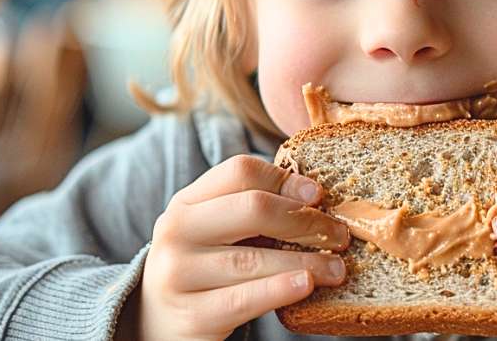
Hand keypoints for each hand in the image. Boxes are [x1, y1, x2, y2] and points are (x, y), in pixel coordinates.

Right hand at [134, 154, 350, 340]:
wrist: (157, 322)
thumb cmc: (204, 269)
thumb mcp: (215, 231)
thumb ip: (252, 210)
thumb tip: (317, 196)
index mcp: (187, 201)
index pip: (240, 172)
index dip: (285, 179)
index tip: (318, 194)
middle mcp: (177, 230)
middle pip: (252, 208)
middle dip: (304, 220)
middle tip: (338, 235)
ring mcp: (178, 273)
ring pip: (254, 259)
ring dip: (307, 262)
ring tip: (337, 268)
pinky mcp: (191, 314)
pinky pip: (244, 299)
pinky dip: (280, 289)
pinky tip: (306, 285)